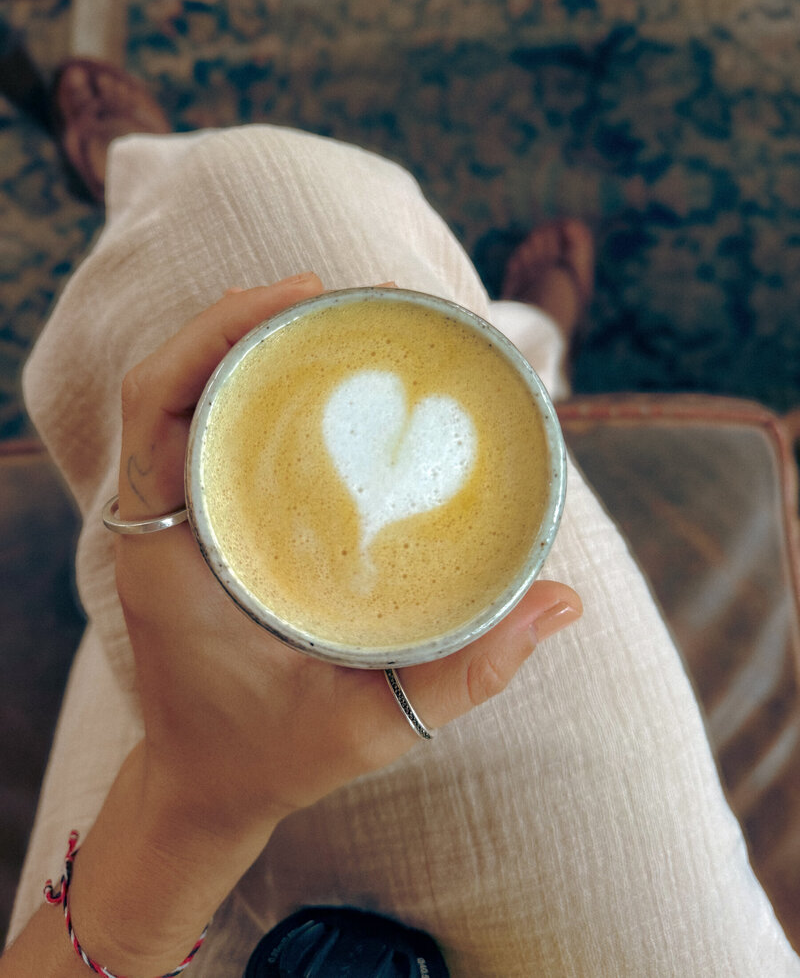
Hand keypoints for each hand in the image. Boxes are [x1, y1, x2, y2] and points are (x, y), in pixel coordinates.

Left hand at [114, 272, 582, 839]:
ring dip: (246, 346)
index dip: (216, 333)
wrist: (202, 786)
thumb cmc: (268, 758)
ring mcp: (171, 523)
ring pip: (187, 400)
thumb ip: (464, 674)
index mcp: (169, 561)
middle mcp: (159, 527)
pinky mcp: (195, 528)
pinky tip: (312, 380)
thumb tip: (563, 603)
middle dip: (243, 320)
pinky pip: (206, 434)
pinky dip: (250, 390)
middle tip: (335, 293)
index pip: (158, 407)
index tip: (297, 298)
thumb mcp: (366, 728)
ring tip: (329, 317)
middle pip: (173, 383)